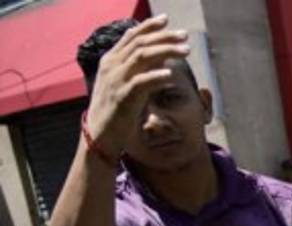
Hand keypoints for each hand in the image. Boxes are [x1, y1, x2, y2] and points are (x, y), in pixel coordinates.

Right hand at [84, 16, 190, 156]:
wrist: (100, 134)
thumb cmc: (115, 109)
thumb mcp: (124, 83)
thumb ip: (137, 69)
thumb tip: (159, 58)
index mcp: (111, 61)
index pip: (131, 37)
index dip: (148, 26)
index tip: (166, 20)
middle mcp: (112, 66)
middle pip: (140, 43)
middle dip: (164, 37)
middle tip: (184, 35)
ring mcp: (117, 81)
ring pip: (142, 57)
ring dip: (166, 51)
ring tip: (185, 50)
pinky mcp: (123, 98)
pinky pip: (140, 83)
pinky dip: (155, 76)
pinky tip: (170, 74)